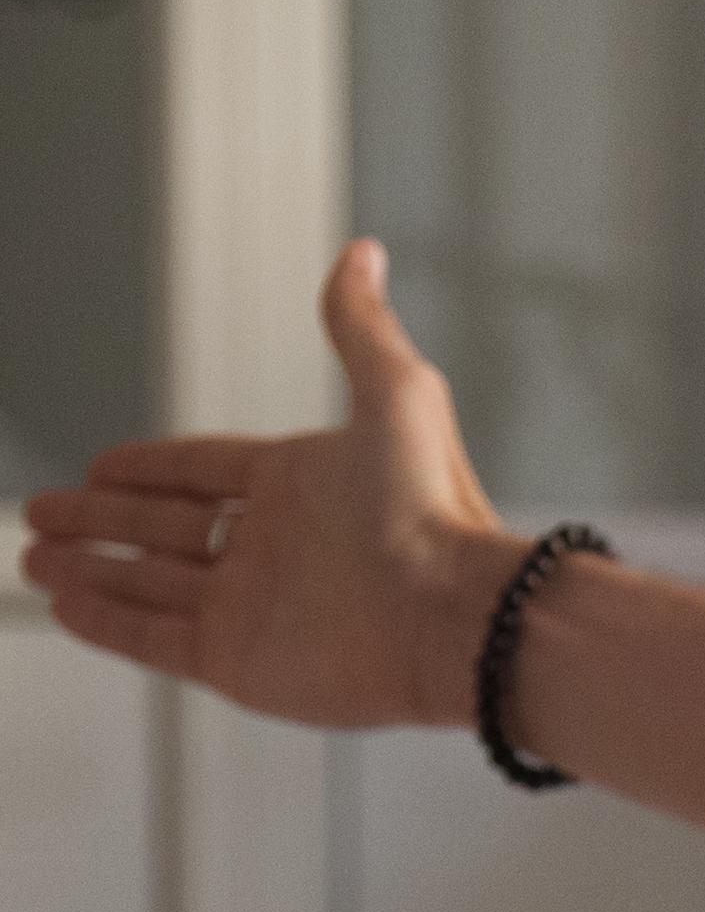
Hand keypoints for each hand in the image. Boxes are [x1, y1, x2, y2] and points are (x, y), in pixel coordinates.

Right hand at [17, 239, 522, 728]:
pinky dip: (104, 622)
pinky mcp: (238, 661)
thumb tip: (362, 251)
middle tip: (40, 511)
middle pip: (166, 527)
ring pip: (150, 582)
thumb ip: (361, 327)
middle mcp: (278, 547)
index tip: (102, 465)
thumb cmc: (433, 510)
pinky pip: (152, 637)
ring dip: (91, 569)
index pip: (206, 471)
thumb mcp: (396, 394)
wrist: (455, 618)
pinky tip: (61, 603)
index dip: (151, 467)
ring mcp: (255, 606)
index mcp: (305, 485)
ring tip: (34, 555)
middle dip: (102, 519)